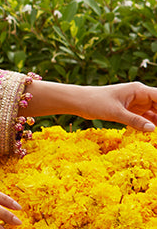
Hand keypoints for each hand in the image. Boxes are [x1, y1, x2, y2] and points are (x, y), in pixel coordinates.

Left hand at [26, 80, 156, 132]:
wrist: (79, 102)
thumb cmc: (95, 102)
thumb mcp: (115, 113)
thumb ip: (134, 121)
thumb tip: (152, 129)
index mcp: (138, 90)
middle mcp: (140, 96)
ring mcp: (136, 104)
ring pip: (153, 115)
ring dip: (156, 124)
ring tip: (155, 137)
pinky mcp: (130, 112)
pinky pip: (144, 120)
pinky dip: (148, 127)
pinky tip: (151, 135)